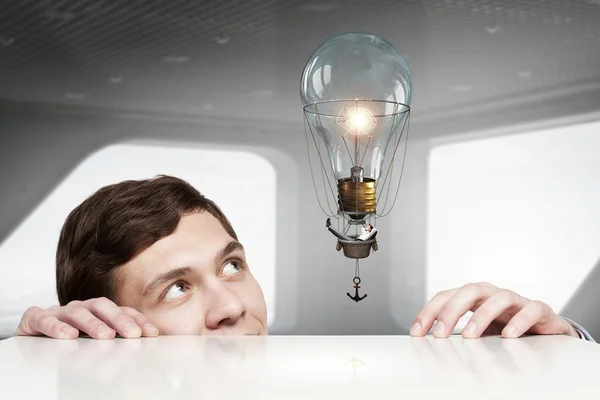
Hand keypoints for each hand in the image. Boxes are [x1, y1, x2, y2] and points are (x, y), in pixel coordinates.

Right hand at [15, 297, 158, 338]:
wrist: (29, 342)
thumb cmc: (66, 345)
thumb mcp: (94, 344)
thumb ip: (115, 345)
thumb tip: (143, 354)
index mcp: (96, 312)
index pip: (121, 311)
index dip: (137, 320)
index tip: (152, 333)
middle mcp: (79, 309)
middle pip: (102, 306)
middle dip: (120, 319)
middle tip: (133, 334)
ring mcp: (57, 312)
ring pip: (77, 312)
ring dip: (93, 323)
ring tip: (105, 336)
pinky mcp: (34, 319)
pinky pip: (43, 318)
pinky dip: (55, 326)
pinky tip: (68, 335)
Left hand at [410, 282, 578, 338]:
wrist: (544, 331)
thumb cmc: (505, 328)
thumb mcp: (477, 332)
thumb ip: (458, 335)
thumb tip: (432, 349)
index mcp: (474, 297)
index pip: (447, 296)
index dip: (429, 312)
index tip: (417, 332)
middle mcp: (493, 294)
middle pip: (470, 290)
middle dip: (452, 310)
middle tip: (440, 333)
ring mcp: (517, 300)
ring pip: (500, 297)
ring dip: (482, 315)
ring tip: (470, 336)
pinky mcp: (540, 310)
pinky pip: (532, 309)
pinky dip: (521, 320)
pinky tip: (509, 335)